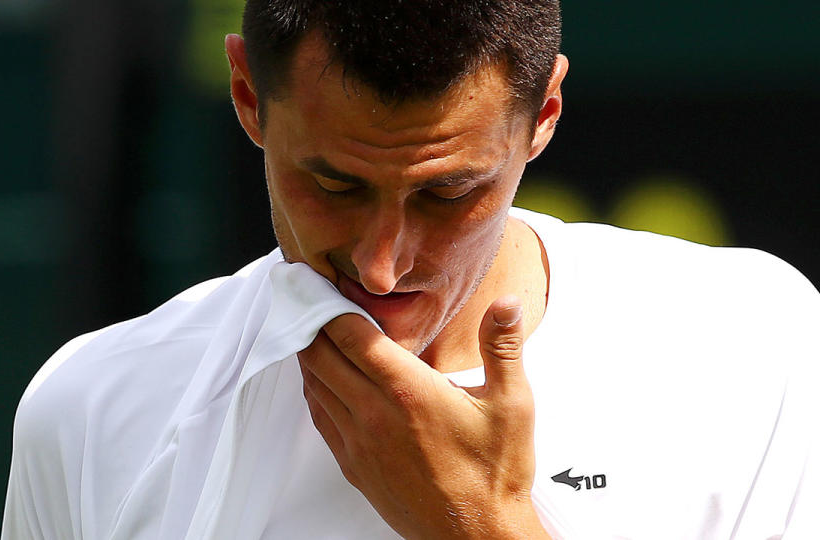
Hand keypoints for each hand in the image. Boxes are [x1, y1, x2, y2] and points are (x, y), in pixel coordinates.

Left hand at [297, 296, 549, 539]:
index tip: (321, 282)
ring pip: (315, 385)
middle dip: (311, 321)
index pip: (350, 335)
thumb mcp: (512, 404)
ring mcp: (359, 442)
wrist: (476, 536)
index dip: (329, 304)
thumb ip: (502, 348)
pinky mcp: (353, 465)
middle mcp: (374, 414)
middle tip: (307, 297)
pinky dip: (314, 389)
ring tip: (311, 329)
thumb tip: (506, 303)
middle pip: (322, 355)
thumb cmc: (495, 473)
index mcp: (409, 391)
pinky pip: (320, 417)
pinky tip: (321, 379)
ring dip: (309, 354)